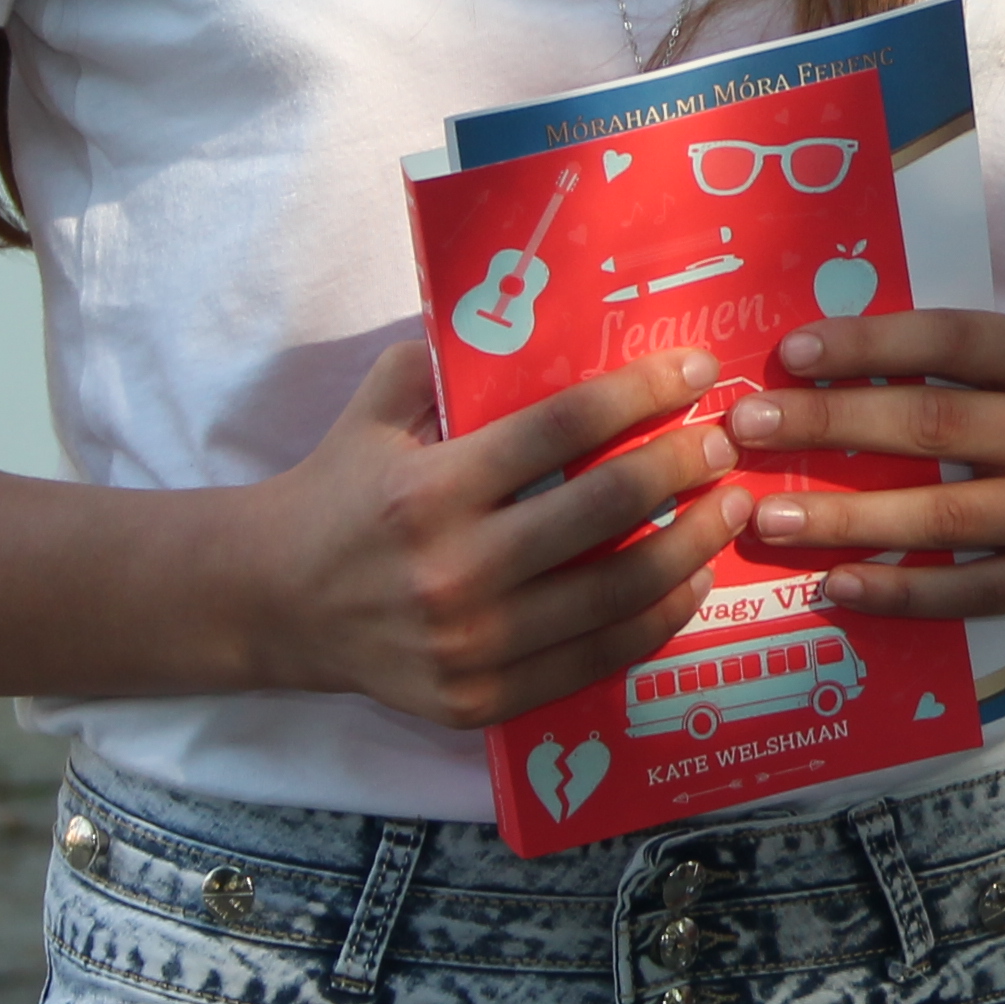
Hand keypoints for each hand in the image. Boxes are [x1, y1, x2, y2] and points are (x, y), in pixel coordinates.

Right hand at [242, 340, 753, 729]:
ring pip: (615, 592)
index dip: (643, 393)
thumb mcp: (379, 408)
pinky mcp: (479, 699)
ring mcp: (467, 645)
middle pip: (604, 509)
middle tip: (726, 441)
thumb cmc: (341, 490)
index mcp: (429, 487)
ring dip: (692, 545)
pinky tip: (692, 582)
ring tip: (732, 507)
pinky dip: (657, 620)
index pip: (562, 427)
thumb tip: (533, 304)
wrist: (271, 603)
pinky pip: (596, 660)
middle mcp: (451, 570)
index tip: (697, 372)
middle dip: (683, 466)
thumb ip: (447, 357)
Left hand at [721, 312, 1004, 618]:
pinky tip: (833, 585)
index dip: (872, 344)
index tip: (790, 351)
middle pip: (938, 426)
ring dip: (847, 518)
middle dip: (833, 424)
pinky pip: (971, 592)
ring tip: (767, 517)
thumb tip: (812, 350)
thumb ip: (950, 350)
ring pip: (947, 516)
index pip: (956, 340)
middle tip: (748, 428)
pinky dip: (899, 591)